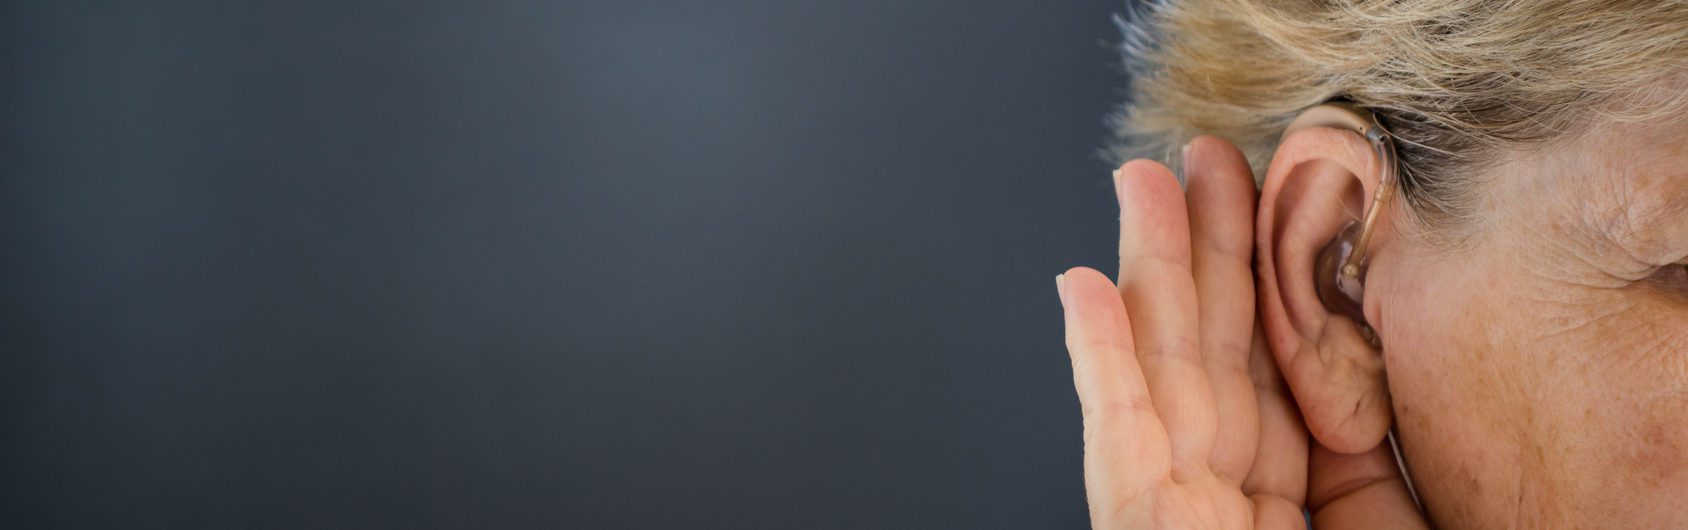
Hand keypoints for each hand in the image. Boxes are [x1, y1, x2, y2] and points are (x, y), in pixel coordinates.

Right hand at [1057, 138, 1428, 528]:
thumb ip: (1366, 471)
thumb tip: (1366, 379)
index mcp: (1274, 510)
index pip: (1264, 382)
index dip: (1263, 286)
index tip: (1270, 211)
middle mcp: (1215, 503)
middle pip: (1205, 357)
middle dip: (1202, 248)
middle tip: (1205, 160)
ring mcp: (1171, 513)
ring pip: (1155, 370)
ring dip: (1146, 267)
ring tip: (1140, 183)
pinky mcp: (1138, 527)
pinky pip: (1119, 435)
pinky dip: (1098, 357)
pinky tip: (1085, 284)